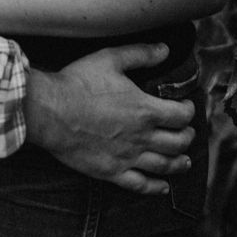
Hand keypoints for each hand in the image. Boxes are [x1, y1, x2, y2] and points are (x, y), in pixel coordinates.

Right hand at [24, 42, 196, 195]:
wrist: (48, 111)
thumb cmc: (76, 84)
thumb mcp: (109, 59)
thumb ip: (140, 54)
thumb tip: (165, 49)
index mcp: (146, 110)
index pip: (182, 115)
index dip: (189, 111)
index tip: (185, 107)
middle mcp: (143, 136)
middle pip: (179, 142)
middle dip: (187, 136)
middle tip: (185, 132)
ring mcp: (128, 156)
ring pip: (165, 165)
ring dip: (180, 163)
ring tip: (184, 161)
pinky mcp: (111, 171)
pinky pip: (140, 184)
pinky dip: (155, 187)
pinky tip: (162, 187)